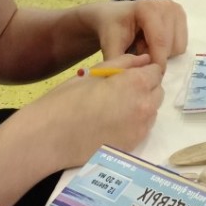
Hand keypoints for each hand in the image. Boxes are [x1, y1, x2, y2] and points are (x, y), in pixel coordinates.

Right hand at [25, 54, 163, 169]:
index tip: (130, 75)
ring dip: (142, 105)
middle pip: (158, 91)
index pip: (156, 72)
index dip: (144, 71)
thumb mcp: (95, 73)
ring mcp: (140, 129)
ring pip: (152, 111)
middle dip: (146, 88)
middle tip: (121, 90)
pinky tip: (113, 123)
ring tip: (115, 108)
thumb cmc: (67, 99)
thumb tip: (145, 59)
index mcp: (136, 83)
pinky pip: (143, 129)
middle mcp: (145, 106)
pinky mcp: (132, 146)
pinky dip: (135, 124)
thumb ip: (124, 63)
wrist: (48, 137)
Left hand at [87, 0, 186, 69]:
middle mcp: (166, 6)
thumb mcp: (110, 46)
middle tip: (138, 53)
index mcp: (148, 8)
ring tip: (144, 46)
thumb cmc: (111, 29)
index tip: (148, 77)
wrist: (112, 15)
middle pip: (171, 46)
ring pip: (178, 47)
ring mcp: (176, 10)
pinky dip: (168, 49)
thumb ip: (121, 63)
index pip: (160, 41)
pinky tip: (153, 42)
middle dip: (155, 57)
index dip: (156, 63)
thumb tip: (131, 78)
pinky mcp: (181, 16)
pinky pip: (181, 44)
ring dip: (162, 54)